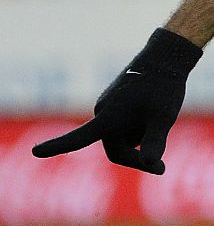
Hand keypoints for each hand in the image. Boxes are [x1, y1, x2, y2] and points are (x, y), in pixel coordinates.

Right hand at [31, 28, 201, 173]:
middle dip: (136, 158)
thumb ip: (155, 140)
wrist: (166, 58)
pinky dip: (139, 127)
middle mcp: (101, 113)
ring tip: (158, 114)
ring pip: (123, 140)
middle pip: (116, 151)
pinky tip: (153, 109)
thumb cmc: (165, 87)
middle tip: (161, 167)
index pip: (79, 138)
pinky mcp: (112, 107)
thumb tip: (150, 164)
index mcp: (108, 117)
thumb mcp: (164, 116)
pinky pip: (124, 129)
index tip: (35, 151)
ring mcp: (106, 110)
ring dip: (140, 137)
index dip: (56, 147)